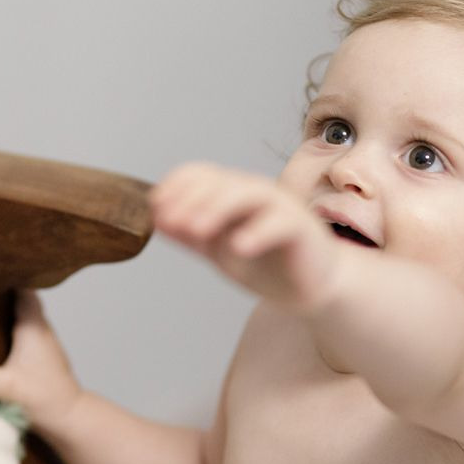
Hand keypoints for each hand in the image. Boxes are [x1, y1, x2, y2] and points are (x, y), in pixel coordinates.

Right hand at [0, 290, 81, 433]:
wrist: (68, 418)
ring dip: (9, 309)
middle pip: (24, 299)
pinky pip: (27, 331)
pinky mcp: (43, 356)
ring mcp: (45, 342)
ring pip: (27, 315)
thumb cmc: (43, 399)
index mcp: (33, 328)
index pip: (24, 290)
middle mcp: (42, 330)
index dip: (9, 276)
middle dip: (4, 291)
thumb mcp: (6, 388)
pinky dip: (13, 326)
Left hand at [150, 162, 341, 310]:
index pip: (200, 174)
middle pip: (220, 182)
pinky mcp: (301, 227)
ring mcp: (279, 207)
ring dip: (218, 208)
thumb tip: (157, 218)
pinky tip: (239, 247)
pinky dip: (258, 232)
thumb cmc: (264, 263)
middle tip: (170, 221)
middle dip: (190, 200)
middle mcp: (254, 193)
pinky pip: (280, 222)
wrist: (308, 289)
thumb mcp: (217, 250)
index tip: (156, 209)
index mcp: (231, 194)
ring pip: (248, 193)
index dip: (175, 187)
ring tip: (196, 229)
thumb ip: (190, 234)